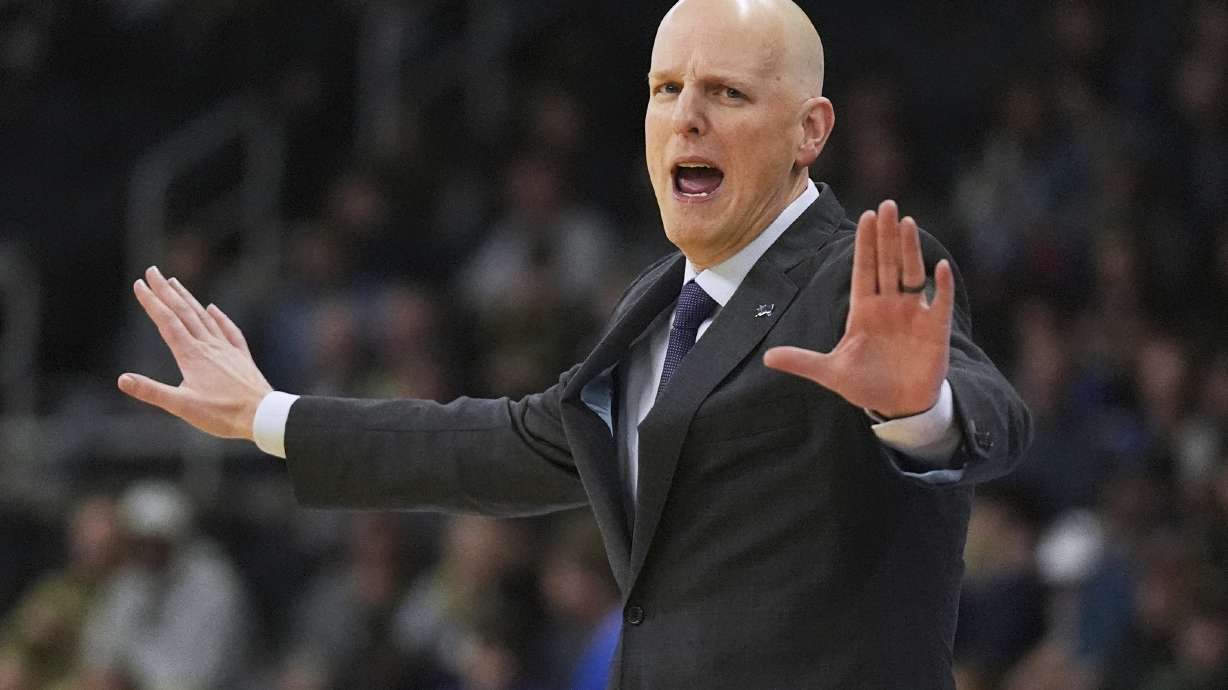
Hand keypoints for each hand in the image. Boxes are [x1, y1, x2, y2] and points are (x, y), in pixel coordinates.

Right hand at [117, 266, 271, 439]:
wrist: (264, 415)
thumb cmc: (223, 414)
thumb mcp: (182, 406)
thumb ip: (152, 392)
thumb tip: (122, 379)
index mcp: (192, 355)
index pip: (167, 322)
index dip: (152, 302)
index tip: (139, 283)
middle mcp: (209, 346)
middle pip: (184, 312)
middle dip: (166, 291)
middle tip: (153, 271)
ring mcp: (227, 349)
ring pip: (204, 317)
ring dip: (188, 299)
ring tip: (176, 283)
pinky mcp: (241, 357)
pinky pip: (229, 330)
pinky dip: (219, 317)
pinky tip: (214, 309)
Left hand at [763, 200, 953, 418]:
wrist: (898, 406)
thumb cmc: (865, 384)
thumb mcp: (831, 373)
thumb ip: (802, 361)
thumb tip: (767, 358)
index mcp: (863, 310)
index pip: (863, 269)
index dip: (865, 244)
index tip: (865, 216)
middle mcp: (889, 306)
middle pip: (887, 263)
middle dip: (886, 236)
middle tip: (887, 204)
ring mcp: (912, 315)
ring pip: (912, 274)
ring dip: (910, 250)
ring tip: (908, 223)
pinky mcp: (934, 329)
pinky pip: (939, 303)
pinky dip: (941, 286)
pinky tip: (941, 267)